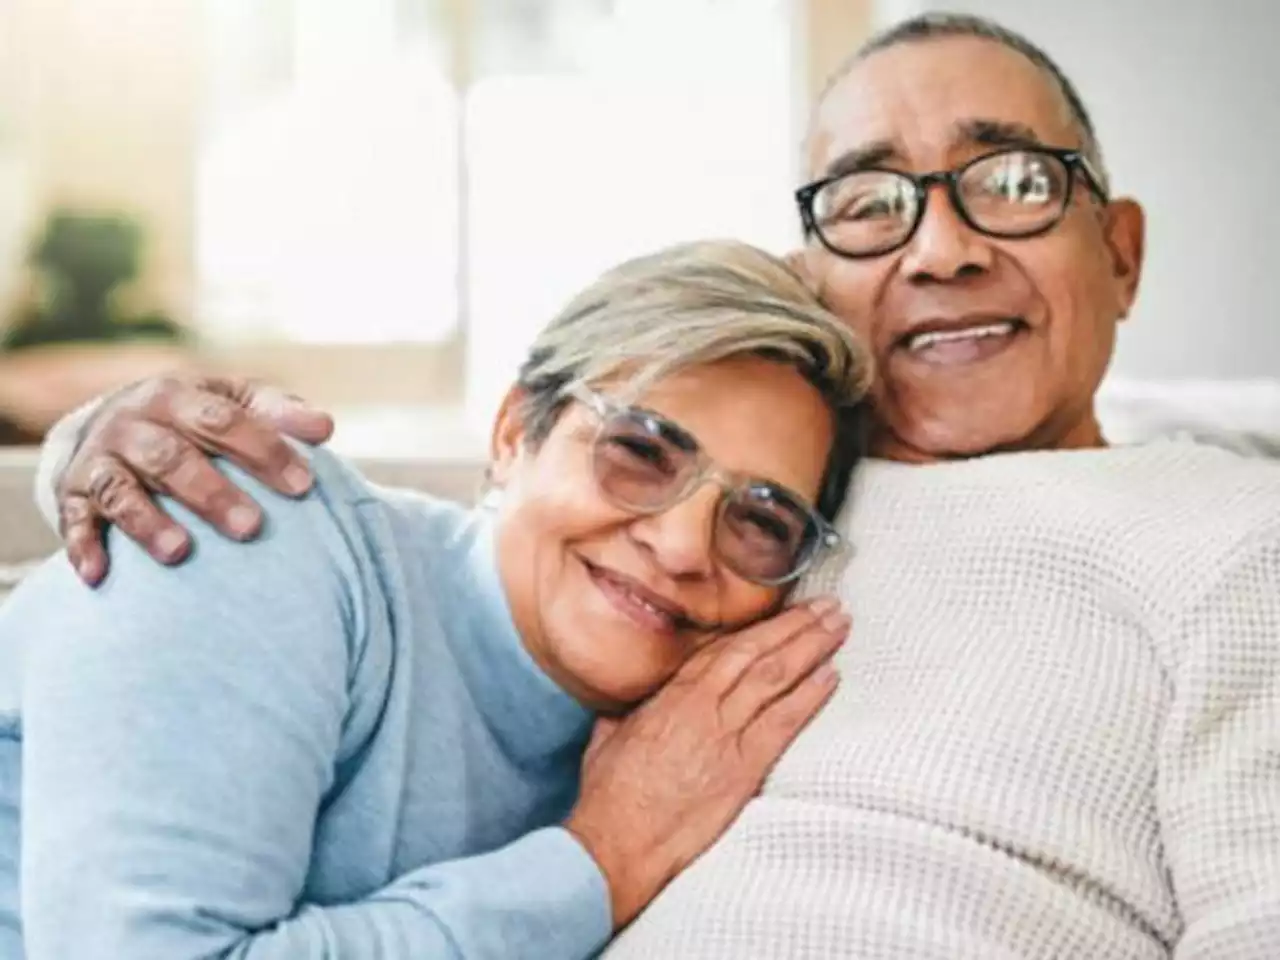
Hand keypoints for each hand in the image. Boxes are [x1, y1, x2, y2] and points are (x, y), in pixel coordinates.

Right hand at [56, 376, 334, 584]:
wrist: (109, 423)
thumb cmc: (194, 420)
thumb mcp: (233, 403)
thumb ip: (279, 413)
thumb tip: (326, 428)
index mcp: (178, 396)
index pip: (224, 420)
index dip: (264, 451)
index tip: (304, 485)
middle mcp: (132, 423)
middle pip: (172, 457)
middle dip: (211, 493)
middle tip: (252, 527)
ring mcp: (99, 459)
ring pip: (119, 489)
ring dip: (147, 522)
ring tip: (180, 553)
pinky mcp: (71, 494)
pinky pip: (73, 521)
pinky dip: (83, 547)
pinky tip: (99, 575)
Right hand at [564, 597, 847, 928]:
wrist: (619, 841)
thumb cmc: (610, 796)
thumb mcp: (609, 740)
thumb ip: (624, 717)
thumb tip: (624, 709)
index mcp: (671, 695)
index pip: (724, 649)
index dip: (759, 628)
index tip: (786, 611)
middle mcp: (702, 705)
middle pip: (757, 651)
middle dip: (796, 624)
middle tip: (828, 604)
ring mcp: (725, 734)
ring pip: (775, 676)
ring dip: (812, 647)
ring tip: (839, 625)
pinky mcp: (743, 768)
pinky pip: (783, 721)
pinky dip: (809, 696)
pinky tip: (831, 676)